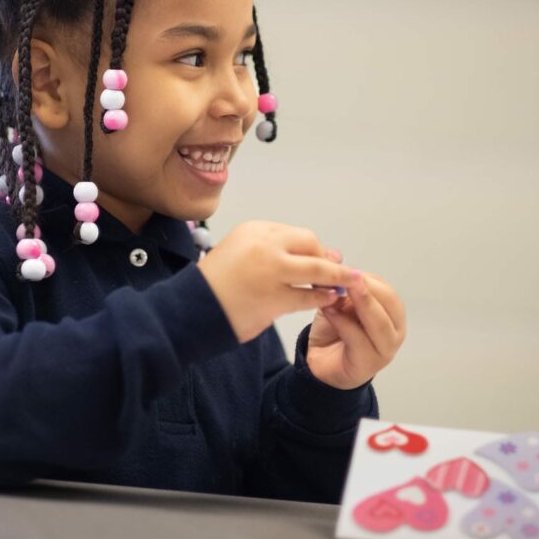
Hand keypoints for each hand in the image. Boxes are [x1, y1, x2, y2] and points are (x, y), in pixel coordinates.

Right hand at [197, 221, 355, 343]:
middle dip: (330, 260)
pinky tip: (329, 300)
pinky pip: (308, 295)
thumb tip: (316, 254)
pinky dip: (322, 297)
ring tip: (347, 286)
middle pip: (310, 245)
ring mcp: (270, 270)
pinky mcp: (274, 297)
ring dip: (336, 278)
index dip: (315, 248)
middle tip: (344, 272)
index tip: (326, 258)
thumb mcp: (240, 252)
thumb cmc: (216, 284)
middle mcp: (264, 245)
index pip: (297, 234)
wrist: (190, 308)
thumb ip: (273, 250)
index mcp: (255, 230)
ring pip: (316, 269)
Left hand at [306, 262, 406, 389]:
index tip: (347, 269)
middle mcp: (395, 331)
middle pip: (389, 304)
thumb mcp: (339, 302)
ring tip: (339, 291)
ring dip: (359, 304)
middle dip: (368, 288)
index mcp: (392, 313)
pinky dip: (343, 323)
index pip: (387, 291)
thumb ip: (342, 286)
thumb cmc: (336, 331)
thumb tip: (336, 260)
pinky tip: (330, 312)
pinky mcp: (369, 363)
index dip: (369, 279)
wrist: (322, 363)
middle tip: (348, 276)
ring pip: (379, 323)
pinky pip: (358, 339)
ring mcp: (386, 349)